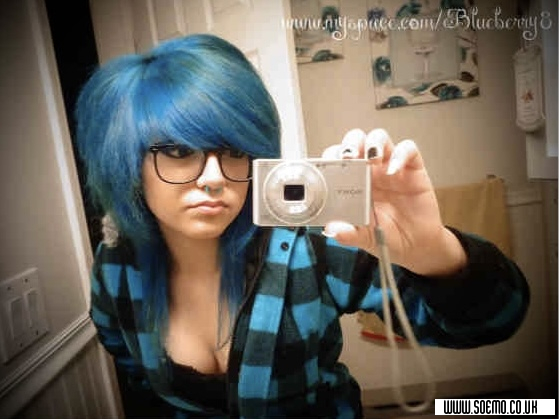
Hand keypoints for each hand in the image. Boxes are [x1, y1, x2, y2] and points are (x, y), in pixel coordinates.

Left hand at [322, 128, 466, 276]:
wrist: (415, 246)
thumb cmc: (386, 236)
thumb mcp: (363, 237)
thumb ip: (348, 234)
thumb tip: (331, 229)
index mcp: (351, 182)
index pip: (336, 158)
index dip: (331, 156)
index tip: (327, 165)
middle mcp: (369, 170)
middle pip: (356, 140)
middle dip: (350, 143)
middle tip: (348, 156)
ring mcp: (390, 166)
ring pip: (380, 138)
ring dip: (373, 143)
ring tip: (371, 159)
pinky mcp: (413, 169)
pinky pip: (409, 150)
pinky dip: (401, 155)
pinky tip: (394, 171)